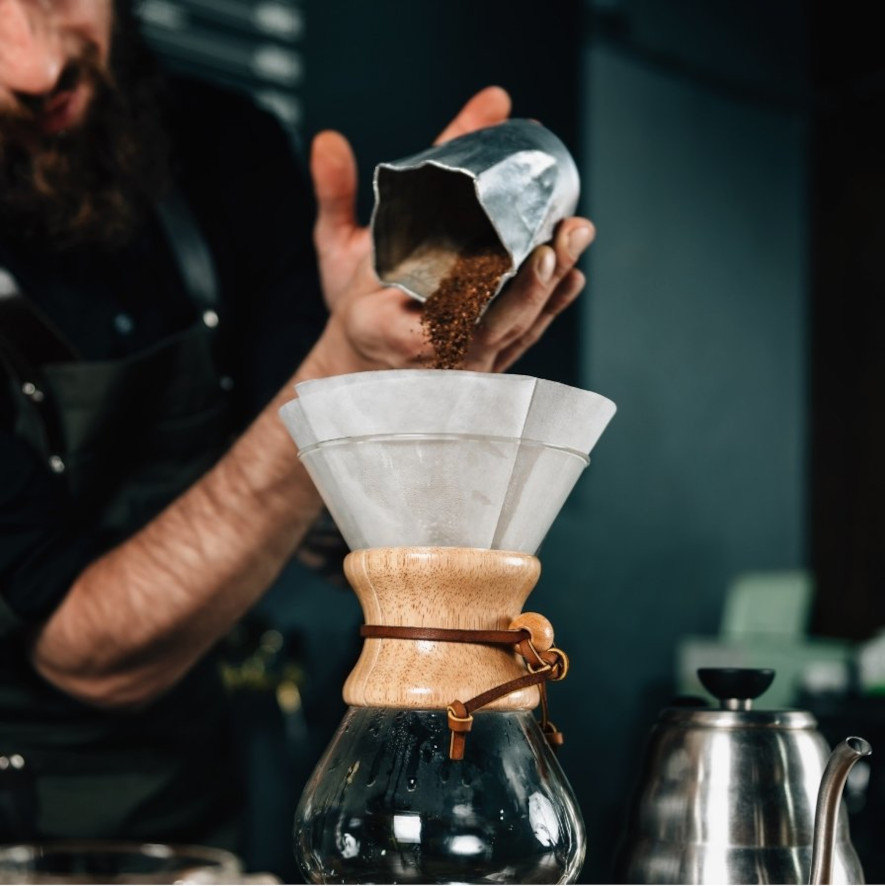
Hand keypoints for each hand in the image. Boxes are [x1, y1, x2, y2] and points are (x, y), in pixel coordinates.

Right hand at [307, 87, 593, 375]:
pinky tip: (573, 276)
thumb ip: (334, 196)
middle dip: (534, 275)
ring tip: (576, 234)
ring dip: (551, 280)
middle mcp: (437, 354)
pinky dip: (551, 305)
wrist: (368, 373)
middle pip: (494, 316)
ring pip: (517, 324)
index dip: (481, 282)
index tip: (518, 253)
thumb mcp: (337, 255)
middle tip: (562, 233)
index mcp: (394, 331)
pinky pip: (524, 337)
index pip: (443, 303)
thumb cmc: (359, 317)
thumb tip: (326, 139)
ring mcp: (468, 363)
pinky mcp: (489, 363)